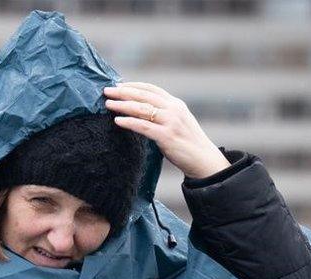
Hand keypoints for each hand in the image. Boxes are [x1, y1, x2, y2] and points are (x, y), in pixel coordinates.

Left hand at [103, 82, 229, 178]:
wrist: (204, 159)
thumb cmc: (188, 142)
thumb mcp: (177, 122)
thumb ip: (163, 114)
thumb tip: (141, 111)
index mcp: (176, 104)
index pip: (152, 89)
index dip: (133, 85)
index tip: (118, 85)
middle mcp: (173, 109)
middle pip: (144, 96)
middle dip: (123, 92)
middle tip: (107, 91)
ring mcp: (170, 122)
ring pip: (141, 109)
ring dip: (123, 105)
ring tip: (108, 104)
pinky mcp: (166, 136)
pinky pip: (143, 126)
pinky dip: (129, 122)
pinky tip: (118, 120)